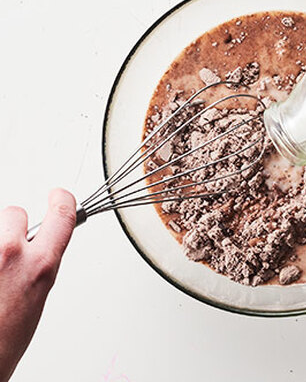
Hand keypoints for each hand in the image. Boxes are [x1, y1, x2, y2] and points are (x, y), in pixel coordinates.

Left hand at [0, 189, 75, 381]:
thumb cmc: (0, 347)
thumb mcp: (35, 301)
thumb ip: (38, 269)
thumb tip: (35, 255)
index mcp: (40, 266)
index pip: (62, 215)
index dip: (63, 199)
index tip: (59, 195)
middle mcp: (10, 254)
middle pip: (15, 213)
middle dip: (14, 226)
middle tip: (8, 248)